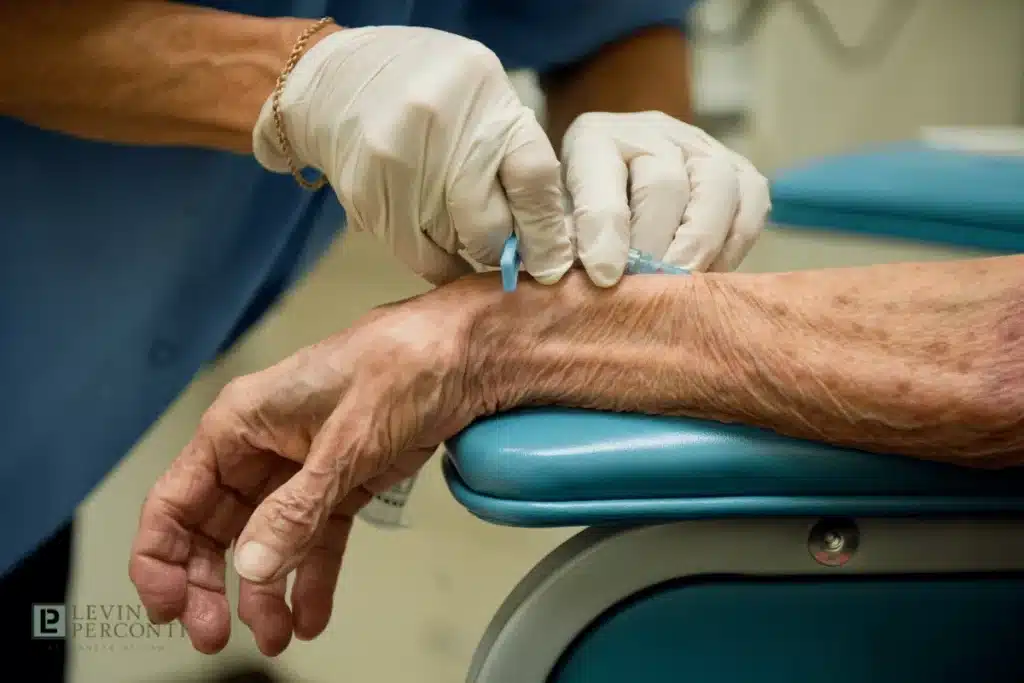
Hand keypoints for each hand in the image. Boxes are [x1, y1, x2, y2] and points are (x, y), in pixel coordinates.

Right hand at [129, 280, 498, 654]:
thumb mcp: (346, 439)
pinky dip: (312, 575)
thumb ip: (297, 506)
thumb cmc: (403, 365)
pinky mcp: (342, 481)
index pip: (178, 498)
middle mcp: (262, 446)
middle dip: (212, 585)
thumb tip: (253, 565)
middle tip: (217, 633)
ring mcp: (302, 466)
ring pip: (265, 540)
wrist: (467, 354)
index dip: (162, 558)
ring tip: (275, 634)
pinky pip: (315, 536)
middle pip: (215, 527)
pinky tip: (311, 613)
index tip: (168, 608)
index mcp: (241, 423)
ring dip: (265, 590)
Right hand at [253, 26, 572, 285]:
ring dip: (466, 251)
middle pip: (490, 224)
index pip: (534, 178)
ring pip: (454, 245)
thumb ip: (511, 149)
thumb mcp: (479, 93)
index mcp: (484, 94)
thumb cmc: (424, 88)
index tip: (551, 260)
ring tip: (460, 227)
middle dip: (503, 247)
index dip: (546, 230)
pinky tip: (441, 249)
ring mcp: (398, 162)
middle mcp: (441, 125)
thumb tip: (545, 233)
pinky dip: (437, 263)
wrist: (333, 81)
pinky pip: (417, 254)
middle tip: (504, 248)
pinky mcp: (367, 194)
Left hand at [562, 111, 770, 285]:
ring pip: (716, 186)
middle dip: (655, 244)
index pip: (600, 176)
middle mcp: (650, 131)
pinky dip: (734, 244)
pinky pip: (751, 202)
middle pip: (664, 183)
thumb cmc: (579, 211)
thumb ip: (561, 241)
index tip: (604, 276)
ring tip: (681, 287)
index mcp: (593, 138)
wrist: (618, 180)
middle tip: (646, 290)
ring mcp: (700, 146)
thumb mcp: (556, 219)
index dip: (604, 228)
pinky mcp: (738, 169)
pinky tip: (710, 275)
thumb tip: (571, 277)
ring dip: (699, 244)